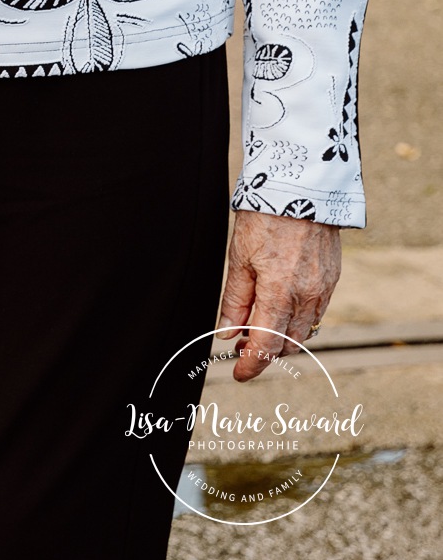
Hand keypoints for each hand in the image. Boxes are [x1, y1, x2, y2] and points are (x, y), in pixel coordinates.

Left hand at [216, 209, 339, 382]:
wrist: (302, 186)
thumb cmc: (265, 216)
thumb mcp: (239, 257)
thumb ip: (234, 299)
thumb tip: (227, 334)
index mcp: (280, 293)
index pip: (265, 346)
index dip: (250, 366)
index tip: (238, 373)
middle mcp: (307, 297)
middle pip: (286, 344)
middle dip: (265, 350)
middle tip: (243, 341)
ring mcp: (324, 290)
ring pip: (304, 332)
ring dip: (282, 336)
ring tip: (259, 322)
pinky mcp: (332, 280)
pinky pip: (316, 313)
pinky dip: (297, 319)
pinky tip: (281, 305)